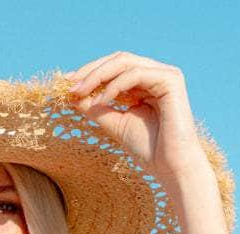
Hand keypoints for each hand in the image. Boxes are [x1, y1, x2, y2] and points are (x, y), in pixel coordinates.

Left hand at [62, 53, 207, 183]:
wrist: (172, 167)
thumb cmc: (148, 150)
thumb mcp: (115, 125)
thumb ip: (97, 109)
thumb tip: (73, 96)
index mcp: (144, 84)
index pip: (114, 68)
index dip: (90, 73)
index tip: (68, 86)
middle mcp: (156, 74)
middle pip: (118, 59)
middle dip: (91, 71)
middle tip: (71, 86)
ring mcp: (165, 75)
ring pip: (125, 62)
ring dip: (99, 75)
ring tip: (81, 92)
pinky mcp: (171, 80)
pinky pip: (136, 74)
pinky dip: (115, 86)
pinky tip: (101, 101)